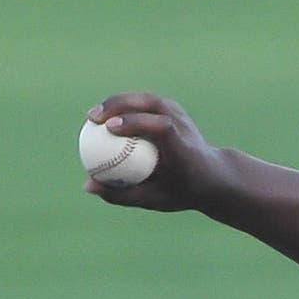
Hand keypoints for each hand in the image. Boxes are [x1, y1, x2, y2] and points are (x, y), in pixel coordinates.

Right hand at [82, 93, 232, 211]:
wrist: (212, 176)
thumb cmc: (180, 191)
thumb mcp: (152, 200)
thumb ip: (120, 195)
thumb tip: (87, 185)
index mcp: (183, 149)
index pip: (163, 126)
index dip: (136, 122)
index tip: (110, 127)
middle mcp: (183, 127)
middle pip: (152, 104)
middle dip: (120, 105)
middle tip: (93, 118)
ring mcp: (181, 115)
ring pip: (147, 98)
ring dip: (119, 101)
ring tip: (94, 115)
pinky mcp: (174, 110)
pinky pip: (145, 102)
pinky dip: (125, 105)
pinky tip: (106, 115)